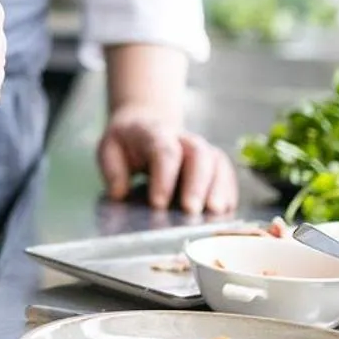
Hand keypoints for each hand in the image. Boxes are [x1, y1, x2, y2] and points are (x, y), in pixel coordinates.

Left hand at [97, 103, 237, 215]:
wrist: (146, 125)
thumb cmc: (127, 143)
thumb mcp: (110, 149)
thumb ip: (113, 170)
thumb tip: (120, 194)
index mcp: (155, 133)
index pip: (164, 152)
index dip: (163, 177)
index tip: (158, 204)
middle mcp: (184, 139)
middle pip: (198, 155)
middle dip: (196, 184)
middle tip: (191, 211)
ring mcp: (203, 150)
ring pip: (218, 164)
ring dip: (219, 189)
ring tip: (215, 214)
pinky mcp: (215, 164)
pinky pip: (227, 176)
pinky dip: (228, 194)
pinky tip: (225, 214)